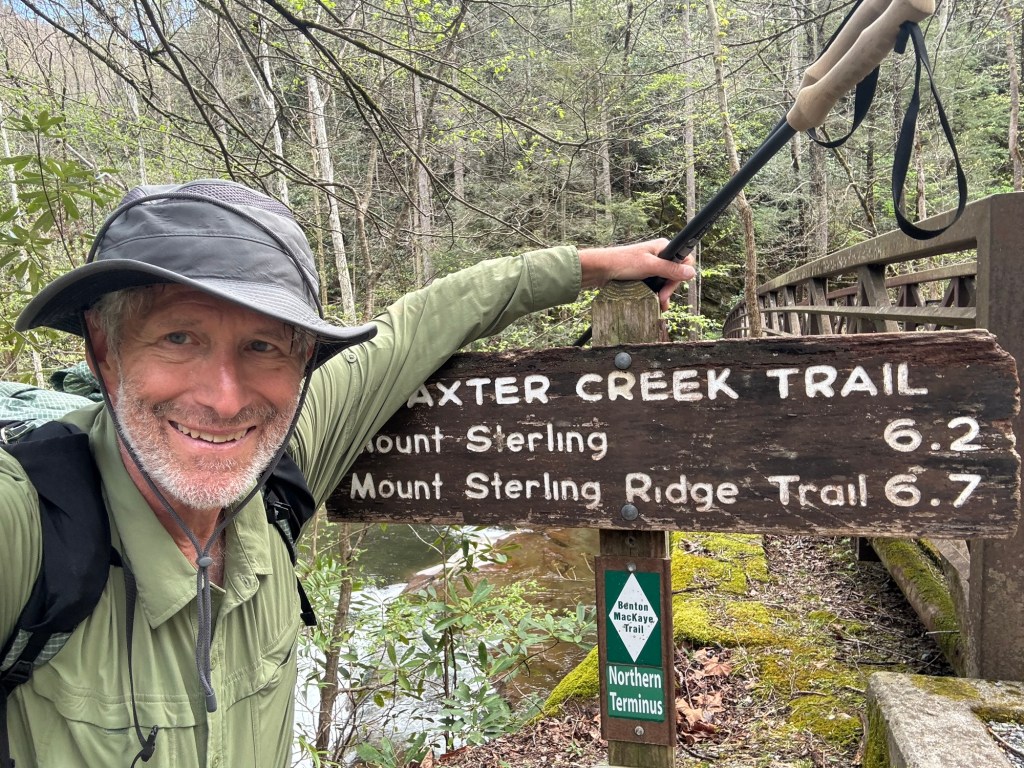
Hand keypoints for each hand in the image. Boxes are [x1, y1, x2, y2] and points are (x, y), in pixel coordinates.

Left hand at [578, 238, 697, 310]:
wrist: (599, 270)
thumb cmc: (622, 263)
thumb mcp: (649, 266)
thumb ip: (670, 269)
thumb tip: (691, 273)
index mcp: (663, 247)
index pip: (683, 261)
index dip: (679, 276)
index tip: (669, 287)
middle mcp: (659, 255)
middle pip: (675, 274)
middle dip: (669, 288)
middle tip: (660, 299)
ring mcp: (651, 266)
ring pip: (665, 282)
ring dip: (663, 294)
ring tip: (659, 305)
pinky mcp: (643, 275)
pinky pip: (655, 285)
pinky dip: (656, 294)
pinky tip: (655, 304)